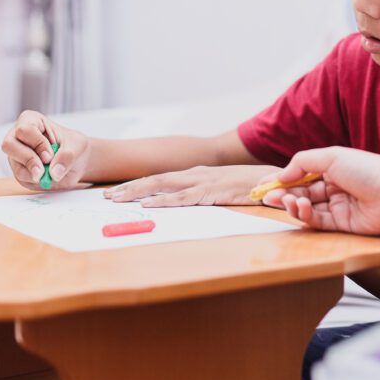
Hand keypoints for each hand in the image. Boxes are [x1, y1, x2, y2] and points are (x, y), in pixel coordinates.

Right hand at [1, 110, 90, 190]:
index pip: (24, 129)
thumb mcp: (78, 146)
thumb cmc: (74, 146)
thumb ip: (68, 156)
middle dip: (28, 158)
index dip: (37, 144)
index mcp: (31, 121)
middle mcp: (18, 136)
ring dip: (31, 171)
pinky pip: (20, 177)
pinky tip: (46, 177)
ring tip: (47, 174)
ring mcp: (16, 154)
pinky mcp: (19, 170)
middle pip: (9, 144)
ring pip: (13, 162)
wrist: (76, 162)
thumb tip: (54, 173)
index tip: (50, 155)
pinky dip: (34, 180)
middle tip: (44, 168)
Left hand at [103, 164, 275, 206]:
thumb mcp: (220, 190)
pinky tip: (148, 205)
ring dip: (137, 192)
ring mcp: (202, 182)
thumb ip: (202, 195)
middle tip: (106, 196)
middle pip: (155, 179)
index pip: (160, 178)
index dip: (137, 185)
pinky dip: (164, 201)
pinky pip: (183, 198)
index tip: (116, 192)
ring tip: (117, 199)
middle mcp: (194, 174)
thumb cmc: (247, 188)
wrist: (272, 179)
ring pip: (163, 185)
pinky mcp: (211, 192)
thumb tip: (182, 205)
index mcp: (195, 174)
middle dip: (129, 188)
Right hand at [257, 147, 379, 233]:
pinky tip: (299, 207)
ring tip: (288, 200)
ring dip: (292, 205)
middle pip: (302, 193)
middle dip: (283, 194)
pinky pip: (317, 222)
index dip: (282, 179)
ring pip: (307, 209)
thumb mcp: (330, 156)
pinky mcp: (343, 226)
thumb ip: (302, 162)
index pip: (302, 174)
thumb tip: (282, 174)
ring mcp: (339, 207)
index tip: (263, 184)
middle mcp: (335, 188)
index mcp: (334, 168)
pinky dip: (305, 216)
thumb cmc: (368, 169)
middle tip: (266, 196)